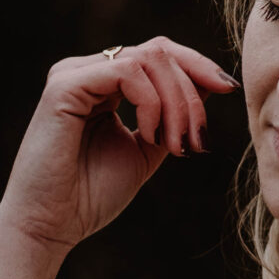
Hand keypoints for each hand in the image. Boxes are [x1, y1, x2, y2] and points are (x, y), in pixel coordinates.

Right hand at [0, 36, 236, 278]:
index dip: (197, 66)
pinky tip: (150, 135)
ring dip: (176, 101)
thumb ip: (171, 116)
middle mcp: (85, 71)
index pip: (157, 54)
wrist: (51, 227)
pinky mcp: (64, 86)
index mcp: (101, 83)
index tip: (227, 89)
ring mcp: (73, 74)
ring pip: (148, 58)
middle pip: (159, 51)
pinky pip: (126, 72)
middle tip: (197, 139)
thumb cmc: (90, 195)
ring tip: (175, 144)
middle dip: (191, 92)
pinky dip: (151, 102)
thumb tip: (210, 85)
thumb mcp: (147, 148)